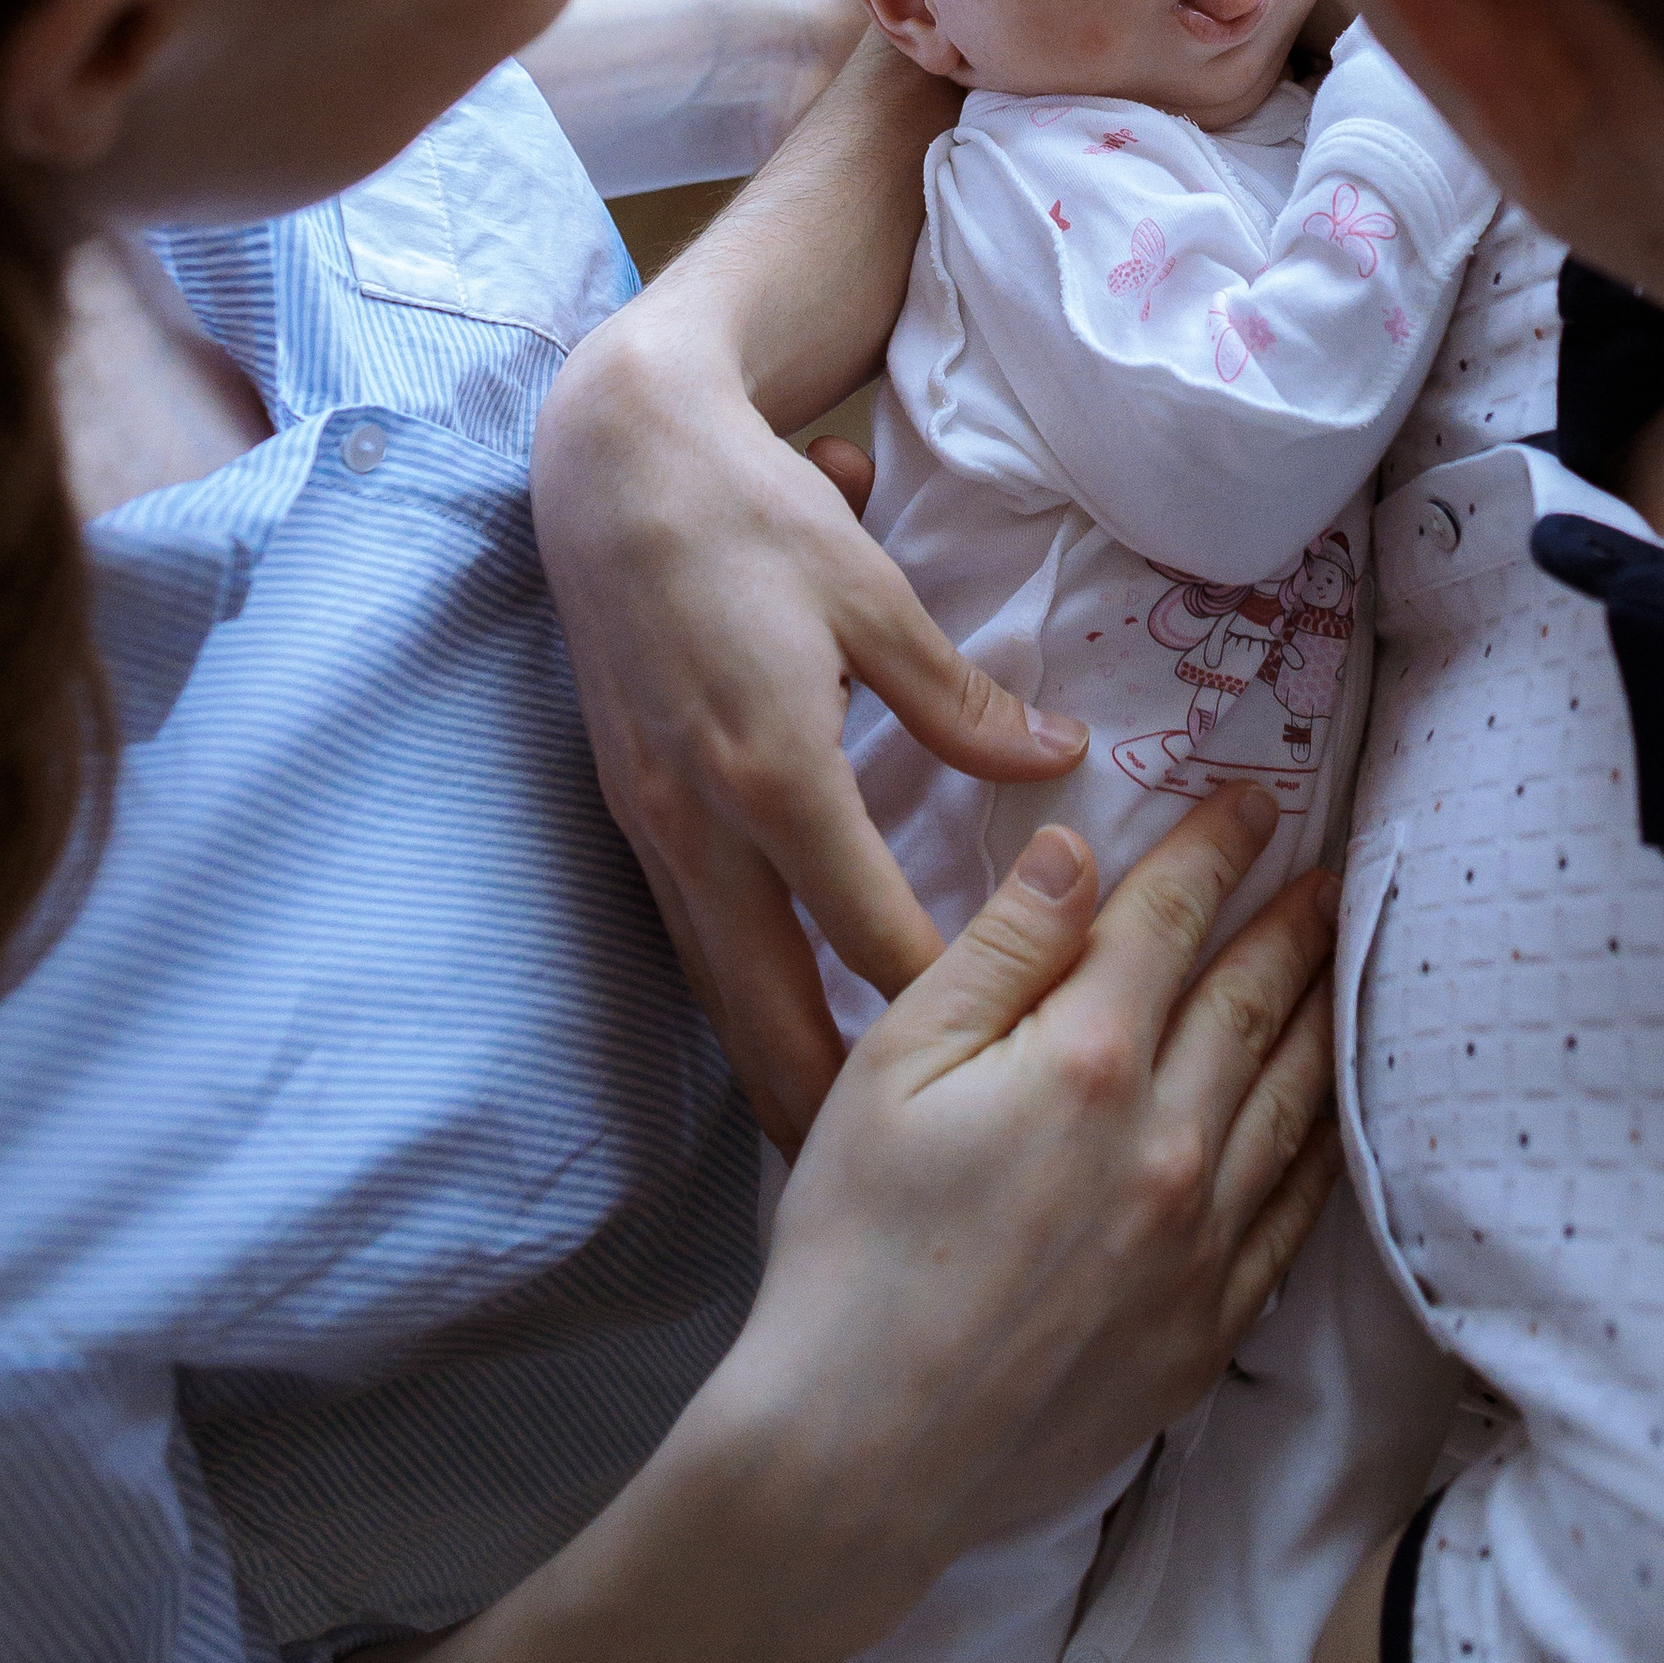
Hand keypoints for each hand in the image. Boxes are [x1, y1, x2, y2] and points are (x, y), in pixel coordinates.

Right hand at [535, 306, 1086, 1152]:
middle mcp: (699, 818)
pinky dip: (729, 998)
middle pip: (764, 1003)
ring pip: (711, 985)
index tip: (1008, 1077)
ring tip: (827, 1155)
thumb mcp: (874, 596)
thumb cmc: (751, 515)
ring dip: (766, 1067)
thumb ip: (959, 700)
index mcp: (774, 771)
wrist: (609, 461)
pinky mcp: (626, 809)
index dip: (940, 1009)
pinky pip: (684, 936)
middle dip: (821, 1105)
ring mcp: (648, 822)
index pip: (870, 931)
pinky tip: (767, 1038)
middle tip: (890, 1200)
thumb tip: (1054, 761)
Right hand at [741, 781, 1345, 1572]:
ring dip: (1325, 1018)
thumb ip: (1001, 951)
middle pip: (1254, 1003)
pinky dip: (1326, 1150)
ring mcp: (1200, 1245)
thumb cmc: (852, 1247)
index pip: (1171, 922)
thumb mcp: (893, 1066)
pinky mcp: (1207, 1330)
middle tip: (1333, 866)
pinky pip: (1295, 1220)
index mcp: (1086, 1063)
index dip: (1217, 851)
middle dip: (1292, 923)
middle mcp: (1169, 1144)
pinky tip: (1334, 1117)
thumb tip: (1079, 851)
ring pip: (1294, 1103)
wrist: (861, 1450)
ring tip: (1346, 963)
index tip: (1258, 800)